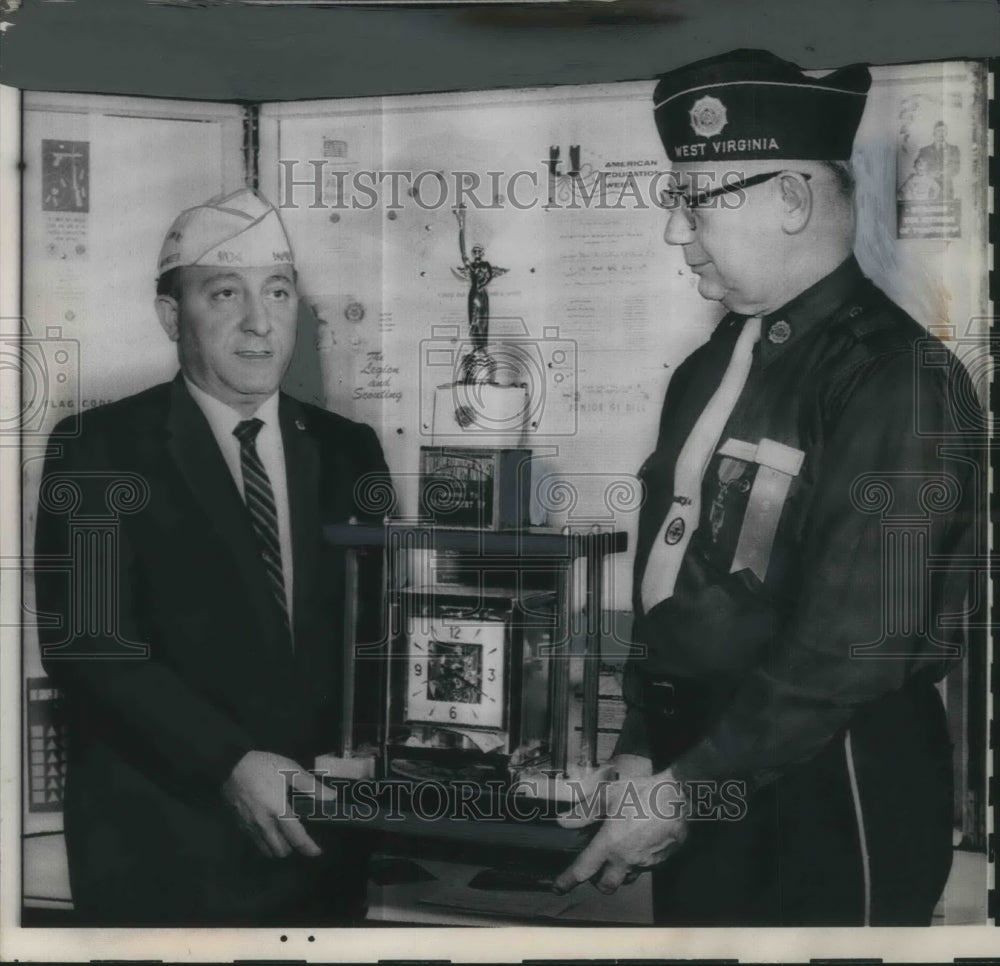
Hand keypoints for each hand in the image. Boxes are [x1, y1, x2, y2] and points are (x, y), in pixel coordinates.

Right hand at [222, 750, 336, 859]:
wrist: (231, 765)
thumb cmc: (263, 766)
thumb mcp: (290, 770)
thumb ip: (311, 785)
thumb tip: (331, 797)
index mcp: (278, 811)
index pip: (296, 837)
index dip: (308, 848)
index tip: (317, 852)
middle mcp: (264, 824)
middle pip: (280, 850)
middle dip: (293, 849)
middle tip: (300, 838)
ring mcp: (250, 827)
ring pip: (266, 850)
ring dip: (278, 848)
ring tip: (286, 837)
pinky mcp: (240, 825)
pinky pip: (255, 843)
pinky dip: (265, 843)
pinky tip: (270, 831)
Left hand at [552, 767, 687, 894]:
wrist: (678, 795)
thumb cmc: (641, 792)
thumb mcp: (608, 795)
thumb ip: (584, 810)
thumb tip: (563, 821)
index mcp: (610, 844)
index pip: (583, 869)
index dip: (567, 880)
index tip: (558, 887)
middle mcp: (627, 859)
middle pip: (607, 886)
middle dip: (598, 883)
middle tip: (594, 871)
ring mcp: (646, 862)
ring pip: (627, 878)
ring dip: (618, 873)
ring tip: (616, 855)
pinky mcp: (661, 860)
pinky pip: (644, 867)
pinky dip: (637, 861)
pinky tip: (638, 843)